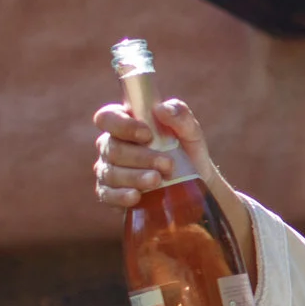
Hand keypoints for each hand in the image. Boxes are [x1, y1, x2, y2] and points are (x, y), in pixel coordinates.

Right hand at [94, 95, 254, 268]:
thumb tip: (162, 108)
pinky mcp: (114, 197)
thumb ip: (183, 119)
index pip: (107, 117)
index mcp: (130, 128)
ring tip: (158, 181)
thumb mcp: (194, 139)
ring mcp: (111, 174)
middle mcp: (115, 149)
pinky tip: (137, 198)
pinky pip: (105, 195)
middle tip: (167, 165)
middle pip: (108, 147)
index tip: (147, 132)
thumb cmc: (193, 160)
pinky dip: (119, 195)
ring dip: (132, 176)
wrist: (199, 196)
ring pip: (106, 171)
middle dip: (137, 155)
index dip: (120, 123)